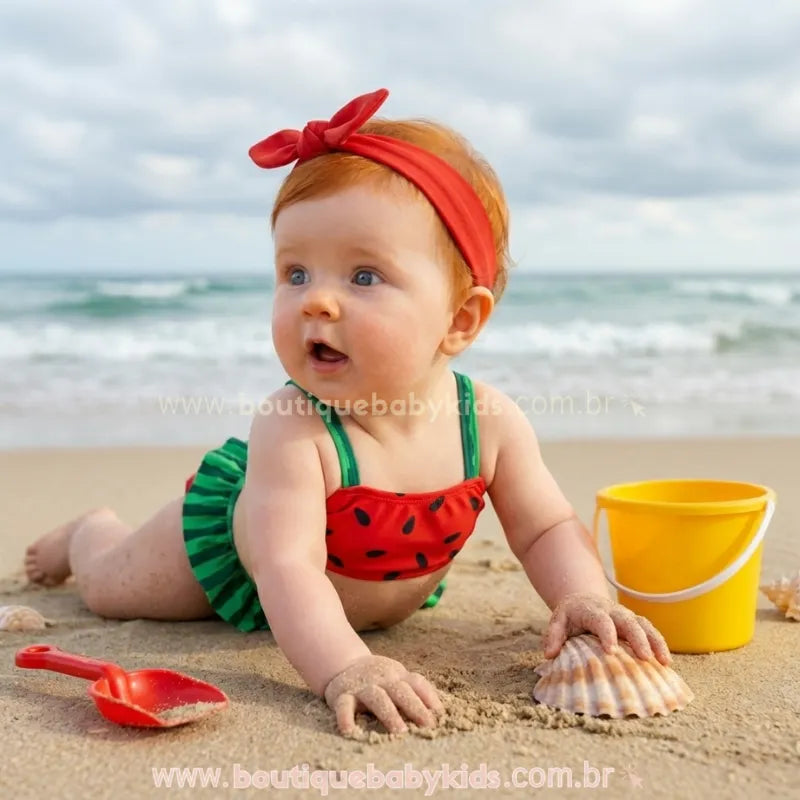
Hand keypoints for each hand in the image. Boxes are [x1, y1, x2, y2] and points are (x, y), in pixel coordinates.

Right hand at [323, 654, 443, 736]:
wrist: (343, 664)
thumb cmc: (379, 678)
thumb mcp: (397, 677)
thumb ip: (415, 690)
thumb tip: (440, 711)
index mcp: (397, 675)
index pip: (416, 682)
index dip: (428, 696)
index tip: (440, 714)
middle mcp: (381, 679)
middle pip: (400, 690)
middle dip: (414, 707)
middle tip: (428, 725)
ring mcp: (362, 687)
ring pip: (377, 698)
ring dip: (389, 714)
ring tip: (399, 731)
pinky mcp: (342, 696)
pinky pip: (344, 706)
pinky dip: (345, 718)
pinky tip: (350, 732)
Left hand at [542, 592, 671, 665]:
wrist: (583, 598)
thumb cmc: (570, 615)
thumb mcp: (558, 620)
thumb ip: (553, 635)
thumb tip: (550, 654)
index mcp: (592, 610)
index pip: (601, 620)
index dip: (607, 633)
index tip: (611, 651)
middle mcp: (613, 611)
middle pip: (628, 622)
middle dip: (638, 639)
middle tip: (646, 658)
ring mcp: (626, 616)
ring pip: (644, 625)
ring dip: (655, 642)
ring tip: (665, 662)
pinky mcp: (636, 623)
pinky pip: (650, 631)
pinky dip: (660, 644)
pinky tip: (666, 663)